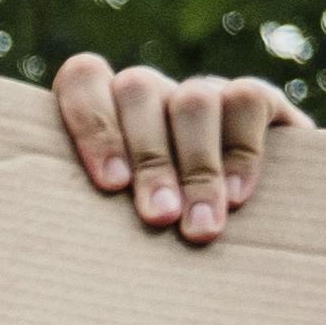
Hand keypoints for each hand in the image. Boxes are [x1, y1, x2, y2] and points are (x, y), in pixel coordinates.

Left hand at [50, 52, 304, 248]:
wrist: (254, 231)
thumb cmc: (153, 239)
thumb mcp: (117, 221)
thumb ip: (95, 214)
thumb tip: (67, 247)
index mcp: (105, 112)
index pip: (84, 78)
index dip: (92, 122)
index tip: (110, 184)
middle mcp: (152, 94)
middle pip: (137, 90)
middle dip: (150, 159)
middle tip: (159, 218)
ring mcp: (203, 92)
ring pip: (192, 100)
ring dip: (197, 167)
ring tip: (199, 225)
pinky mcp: (258, 100)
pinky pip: (246, 101)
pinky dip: (242, 154)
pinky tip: (236, 197)